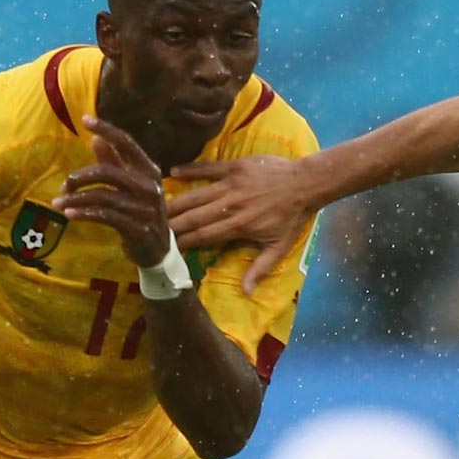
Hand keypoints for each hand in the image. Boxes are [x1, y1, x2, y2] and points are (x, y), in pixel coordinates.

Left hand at [54, 116, 170, 265]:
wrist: (159, 250)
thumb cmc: (141, 212)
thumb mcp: (132, 186)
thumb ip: (116, 163)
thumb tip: (96, 139)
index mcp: (148, 171)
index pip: (127, 143)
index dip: (106, 129)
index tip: (85, 119)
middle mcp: (148, 187)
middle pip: (106, 171)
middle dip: (79, 177)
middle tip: (64, 185)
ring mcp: (144, 208)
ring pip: (101, 195)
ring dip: (75, 199)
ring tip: (58, 203)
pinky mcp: (136, 228)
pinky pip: (104, 216)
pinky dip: (83, 213)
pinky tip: (70, 214)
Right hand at [168, 155, 310, 293]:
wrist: (306, 184)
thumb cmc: (292, 218)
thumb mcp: (279, 248)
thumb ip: (259, 269)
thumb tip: (246, 292)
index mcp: (239, 226)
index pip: (204, 236)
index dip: (184, 242)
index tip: (168, 248)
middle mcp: (231, 206)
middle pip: (195, 217)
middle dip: (172, 224)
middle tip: (152, 228)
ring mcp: (232, 184)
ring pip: (197, 195)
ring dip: (176, 201)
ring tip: (156, 207)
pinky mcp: (235, 167)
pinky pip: (208, 168)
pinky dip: (191, 169)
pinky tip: (173, 172)